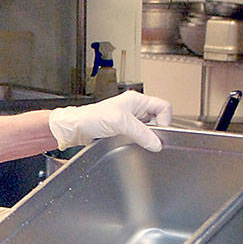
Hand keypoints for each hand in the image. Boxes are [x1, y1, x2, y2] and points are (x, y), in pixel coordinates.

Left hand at [48, 90, 172, 151]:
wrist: (76, 128)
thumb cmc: (92, 118)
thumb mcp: (121, 123)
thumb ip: (141, 133)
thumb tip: (156, 143)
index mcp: (136, 100)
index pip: (163, 107)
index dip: (165, 121)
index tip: (159, 133)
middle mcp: (134, 108)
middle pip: (157, 119)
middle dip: (155, 130)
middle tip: (148, 139)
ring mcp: (129, 119)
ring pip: (148, 129)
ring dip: (146, 137)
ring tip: (136, 140)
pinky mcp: (123, 130)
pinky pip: (138, 136)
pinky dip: (138, 141)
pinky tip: (130, 143)